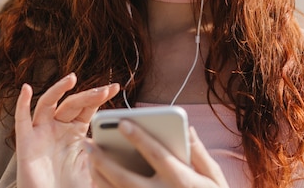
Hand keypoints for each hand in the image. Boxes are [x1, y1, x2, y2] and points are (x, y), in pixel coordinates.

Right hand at [15, 73, 119, 187]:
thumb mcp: (93, 166)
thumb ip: (102, 149)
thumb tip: (116, 135)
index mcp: (75, 131)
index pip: (87, 108)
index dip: (99, 97)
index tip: (115, 88)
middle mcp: (57, 128)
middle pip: (71, 103)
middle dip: (88, 95)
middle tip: (104, 90)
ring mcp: (41, 133)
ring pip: (48, 104)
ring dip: (58, 90)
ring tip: (72, 79)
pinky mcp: (25, 143)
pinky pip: (22, 120)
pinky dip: (22, 104)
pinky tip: (27, 89)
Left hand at [85, 120, 228, 187]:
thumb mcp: (215, 179)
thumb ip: (199, 153)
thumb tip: (186, 128)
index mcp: (181, 181)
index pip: (156, 155)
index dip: (139, 137)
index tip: (122, 122)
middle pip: (125, 178)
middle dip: (104, 160)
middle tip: (88, 143)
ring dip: (98, 176)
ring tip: (88, 157)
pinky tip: (96, 179)